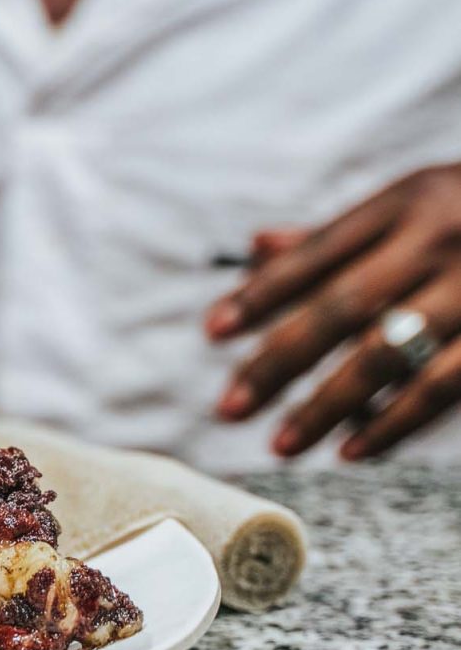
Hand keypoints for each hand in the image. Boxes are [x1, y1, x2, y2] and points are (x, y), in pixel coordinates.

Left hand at [205, 166, 460, 460]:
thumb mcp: (420, 201)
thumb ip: (340, 234)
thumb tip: (256, 249)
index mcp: (406, 202)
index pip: (315, 254)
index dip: (261, 295)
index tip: (212, 333)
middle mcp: (437, 239)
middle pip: (339, 307)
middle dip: (278, 361)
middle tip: (228, 406)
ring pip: (387, 354)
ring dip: (327, 403)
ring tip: (281, 442)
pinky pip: (443, 384)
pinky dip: (395, 421)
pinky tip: (353, 448)